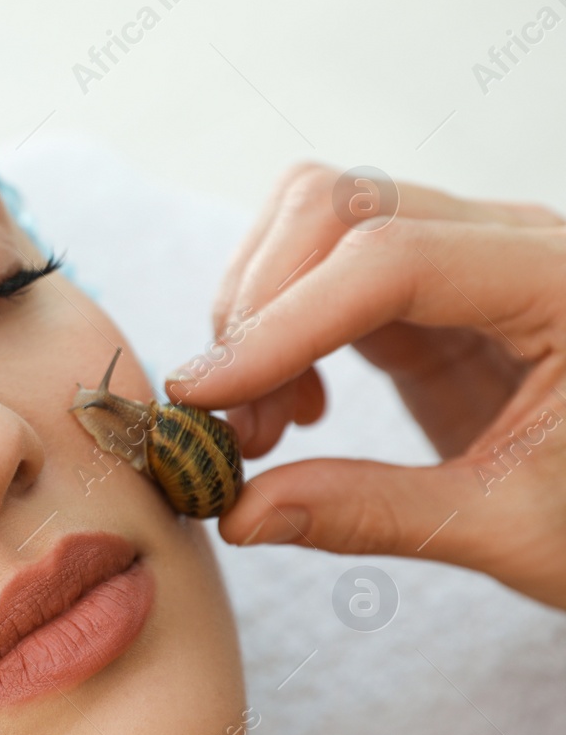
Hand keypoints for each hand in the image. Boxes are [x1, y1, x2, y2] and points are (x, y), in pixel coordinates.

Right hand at [163, 162, 565, 610]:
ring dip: (259, 308)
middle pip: (341, 203)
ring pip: (319, 213)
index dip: (283, 324)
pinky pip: (325, 263)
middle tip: (237, 428)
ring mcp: (473, 253)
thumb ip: (377, 515)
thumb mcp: (521, 531)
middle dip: (259, 308)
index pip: (392, 260)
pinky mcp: (435, 286)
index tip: (205, 399)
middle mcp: (517, 242)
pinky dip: (280, 322)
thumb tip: (242, 515)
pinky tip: (298, 406)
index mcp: (565, 284)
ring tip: (262, 422)